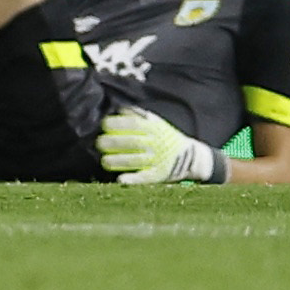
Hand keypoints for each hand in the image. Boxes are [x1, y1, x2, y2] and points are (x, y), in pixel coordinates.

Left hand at [96, 108, 224, 184]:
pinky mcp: (160, 175)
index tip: (104, 125)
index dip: (118, 123)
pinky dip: (133, 179)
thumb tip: (119, 109)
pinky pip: (145, 177)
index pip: (134, 124)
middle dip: (114, 142)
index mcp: (154, 128)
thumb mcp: (157, 122)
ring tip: (104, 161)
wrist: (190, 156)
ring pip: (137, 160)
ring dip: (119, 161)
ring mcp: (158, 160)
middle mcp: (156, 143)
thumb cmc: (167, 137)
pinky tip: (120, 180)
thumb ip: (139, 115)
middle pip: (132, 141)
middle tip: (99, 143)